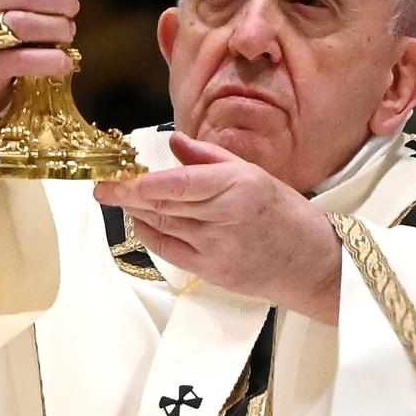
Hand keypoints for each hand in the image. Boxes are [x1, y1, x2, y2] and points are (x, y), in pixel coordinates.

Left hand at [93, 132, 342, 323]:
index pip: (180, 184)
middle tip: (103, 185)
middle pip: (163, 205)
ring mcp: (217, 249)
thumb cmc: (284, 212)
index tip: (115, 177)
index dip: (141, 183)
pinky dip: (150, 234)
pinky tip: (141, 221)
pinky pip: (169, 251)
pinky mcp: (212, 272)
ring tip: (118, 198)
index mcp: (239, 186)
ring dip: (136, 212)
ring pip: (163, 226)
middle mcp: (226, 217)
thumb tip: (173, 142)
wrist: (312, 263)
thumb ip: (209, 157)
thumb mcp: (253, 174)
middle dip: (127, 195)